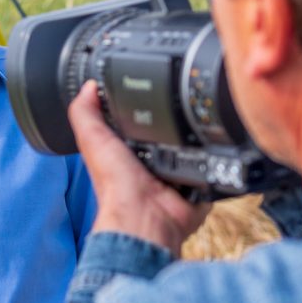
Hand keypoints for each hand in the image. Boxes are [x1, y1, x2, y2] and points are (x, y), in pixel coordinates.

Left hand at [69, 81, 211, 255]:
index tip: (153, 86)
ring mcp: (176, 175)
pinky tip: (213, 146)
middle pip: (169, 131)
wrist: (145, 216)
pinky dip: (215, 159)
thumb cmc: (115, 184)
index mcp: (126, 152)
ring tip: (198, 124)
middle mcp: (151, 163)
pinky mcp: (197, 185)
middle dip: (176, 119)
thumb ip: (86, 113)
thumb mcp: (92, 140)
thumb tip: (87, 86)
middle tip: (181, 105)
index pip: (137, 121)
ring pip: (193, 147)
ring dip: (197, 138)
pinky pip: (212, 167)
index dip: (143, 106)